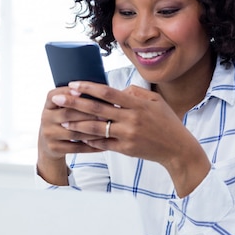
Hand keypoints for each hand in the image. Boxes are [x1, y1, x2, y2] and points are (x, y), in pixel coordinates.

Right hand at [36, 86, 104, 184]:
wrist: (48, 144)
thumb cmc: (63, 121)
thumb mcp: (62, 109)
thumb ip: (74, 100)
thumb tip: (100, 89)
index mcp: (48, 105)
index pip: (54, 95)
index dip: (66, 93)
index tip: (80, 91)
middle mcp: (45, 118)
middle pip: (67, 114)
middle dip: (87, 113)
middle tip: (105, 114)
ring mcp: (49, 134)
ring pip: (74, 132)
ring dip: (92, 131)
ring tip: (108, 129)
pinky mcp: (54, 148)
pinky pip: (76, 148)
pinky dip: (91, 146)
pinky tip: (104, 145)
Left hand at [52, 81, 210, 196]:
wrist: (178, 149)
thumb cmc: (167, 123)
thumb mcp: (155, 101)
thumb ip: (135, 93)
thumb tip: (118, 89)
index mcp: (137, 104)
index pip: (107, 92)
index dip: (88, 88)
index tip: (72, 84)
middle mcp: (131, 119)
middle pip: (97, 109)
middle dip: (74, 103)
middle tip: (57, 98)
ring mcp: (127, 135)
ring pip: (96, 128)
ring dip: (76, 124)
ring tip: (61, 120)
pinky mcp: (126, 150)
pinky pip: (103, 144)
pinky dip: (89, 140)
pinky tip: (77, 137)